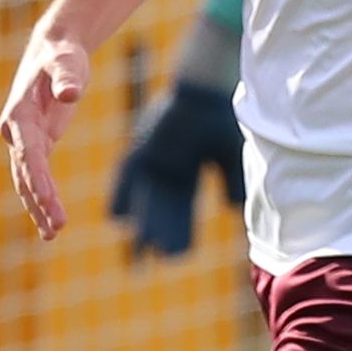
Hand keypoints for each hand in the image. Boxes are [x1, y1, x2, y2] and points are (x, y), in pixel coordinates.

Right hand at [0, 30, 90, 242]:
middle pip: (26, 174)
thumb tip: (71, 93)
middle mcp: (16, 132)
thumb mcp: (66, 62)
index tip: (49, 202)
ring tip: (53, 235)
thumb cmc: (61, 55)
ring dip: (39, 207)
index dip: (38, 179)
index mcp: (19, 115)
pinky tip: (51, 221)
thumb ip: (67, 77)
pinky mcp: (37, 144)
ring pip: (27, 181)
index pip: (28, 153)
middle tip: (57, 229)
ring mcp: (25, 141)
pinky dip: (43, 198)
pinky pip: (37, 177)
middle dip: (40, 202)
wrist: (53, 51)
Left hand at [103, 77, 245, 259]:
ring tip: (142, 245)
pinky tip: (117, 219)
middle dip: (160, 233)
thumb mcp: (231, 158)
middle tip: (155, 259)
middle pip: (162, 208)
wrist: (207, 91)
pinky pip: (126, 177)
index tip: (178, 255)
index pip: (183, 208)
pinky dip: (122, 196)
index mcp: (189, 170)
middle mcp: (167, 167)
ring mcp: (151, 158)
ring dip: (144, 221)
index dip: (181, 231)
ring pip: (145, 197)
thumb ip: (232, 184)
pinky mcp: (141, 148)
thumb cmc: (222, 120)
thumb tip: (234, 210)